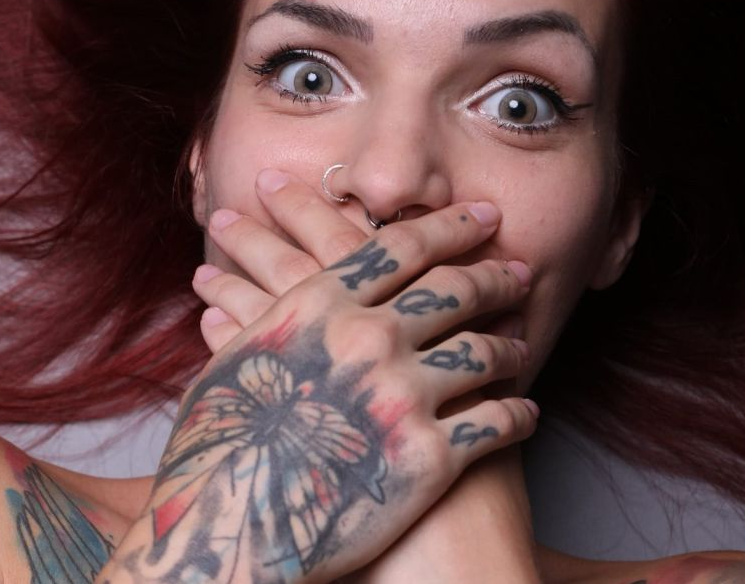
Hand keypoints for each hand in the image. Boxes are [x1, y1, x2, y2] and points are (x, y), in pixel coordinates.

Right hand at [102, 189, 536, 583]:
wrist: (229, 530)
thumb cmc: (218, 451)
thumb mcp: (228, 365)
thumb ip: (246, 319)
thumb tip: (222, 288)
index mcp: (320, 305)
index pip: (401, 247)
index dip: (449, 225)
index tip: (482, 215)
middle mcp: (368, 339)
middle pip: (453, 289)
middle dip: (494, 275)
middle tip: (520, 270)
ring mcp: (403, 396)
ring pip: (482, 350)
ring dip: (511, 344)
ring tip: (524, 343)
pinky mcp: (429, 457)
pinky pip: (494, 423)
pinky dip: (518, 414)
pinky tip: (527, 412)